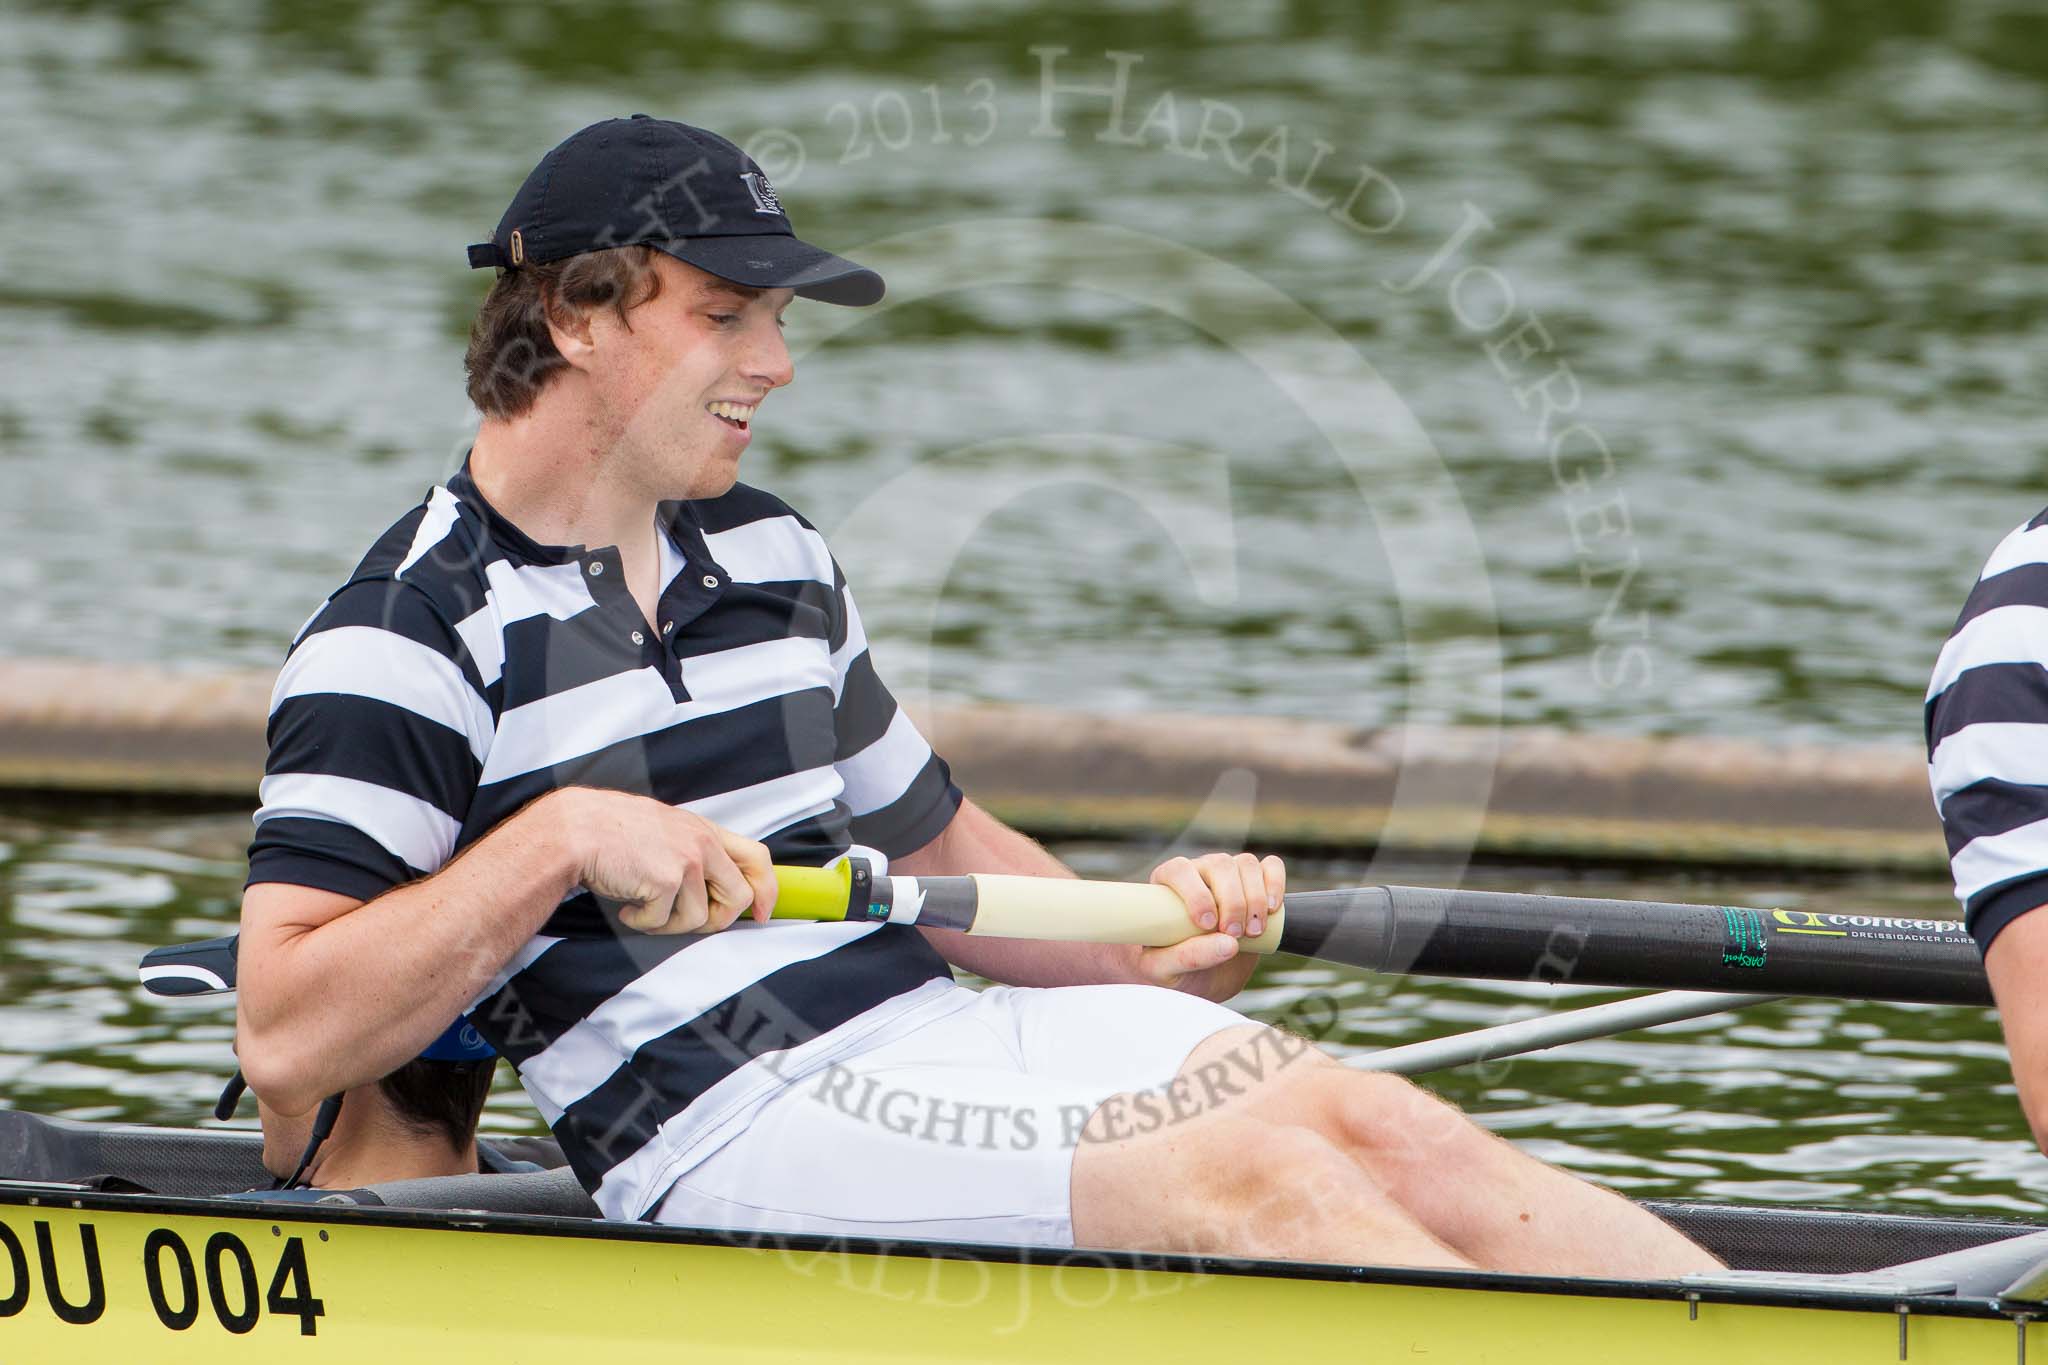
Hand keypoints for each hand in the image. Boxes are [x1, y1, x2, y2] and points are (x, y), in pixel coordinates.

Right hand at [547, 788, 778, 934]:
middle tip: (680, 919)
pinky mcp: (666, 881)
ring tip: (641, 905)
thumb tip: (712, 889)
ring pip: (699, 918)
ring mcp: (687, 861)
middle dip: (714, 920)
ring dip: (667, 924)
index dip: (767, 890)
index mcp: (704, 830)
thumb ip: (693, 850)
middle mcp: (702, 843)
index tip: (763, 913)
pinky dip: (642, 922)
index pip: (757, 857)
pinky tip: (626, 904)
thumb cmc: (611, 832)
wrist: (575, 831)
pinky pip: (665, 922)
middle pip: (739, 898)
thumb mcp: (665, 829)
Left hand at [1137, 851, 1285, 993]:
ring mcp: (1228, 874)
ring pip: (1246, 864)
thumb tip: (1229, 944)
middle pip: (1220, 865)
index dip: (1196, 893)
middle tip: (1233, 934)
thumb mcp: (1166, 970)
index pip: (1179, 870)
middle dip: (1232, 902)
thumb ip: (1188, 957)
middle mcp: (1198, 872)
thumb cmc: (1174, 969)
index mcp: (1167, 885)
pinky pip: (1271, 866)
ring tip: (1253, 932)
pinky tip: (1272, 909)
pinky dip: (1276, 883)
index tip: (1207, 924)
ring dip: (1255, 898)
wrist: (1202, 977)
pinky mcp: (1256, 882)